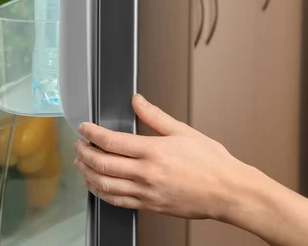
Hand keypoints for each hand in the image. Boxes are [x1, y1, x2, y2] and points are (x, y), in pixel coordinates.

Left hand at [74, 94, 247, 219]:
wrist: (229, 192)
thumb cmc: (212, 163)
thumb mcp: (183, 131)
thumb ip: (155, 116)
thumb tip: (137, 101)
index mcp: (153, 151)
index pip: (111, 141)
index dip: (91, 133)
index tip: (84, 128)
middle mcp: (146, 173)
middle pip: (102, 164)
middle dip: (84, 153)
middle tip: (78, 145)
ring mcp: (147, 192)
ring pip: (105, 185)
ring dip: (88, 173)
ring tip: (81, 164)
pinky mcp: (150, 206)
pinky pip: (118, 201)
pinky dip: (101, 193)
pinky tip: (96, 186)